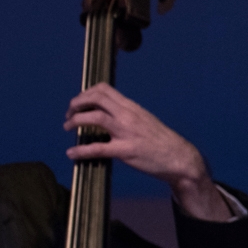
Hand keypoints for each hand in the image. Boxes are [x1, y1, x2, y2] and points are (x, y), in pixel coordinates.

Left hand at [64, 83, 231, 220]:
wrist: (180, 158)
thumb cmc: (160, 141)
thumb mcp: (143, 119)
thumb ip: (125, 114)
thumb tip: (105, 113)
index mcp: (131, 107)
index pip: (104, 89)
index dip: (85, 93)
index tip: (78, 102)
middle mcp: (128, 115)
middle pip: (96, 98)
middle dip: (77, 103)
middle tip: (69, 113)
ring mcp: (126, 132)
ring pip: (94, 118)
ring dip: (75, 121)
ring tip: (67, 127)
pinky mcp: (126, 151)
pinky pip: (97, 148)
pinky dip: (81, 150)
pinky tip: (71, 153)